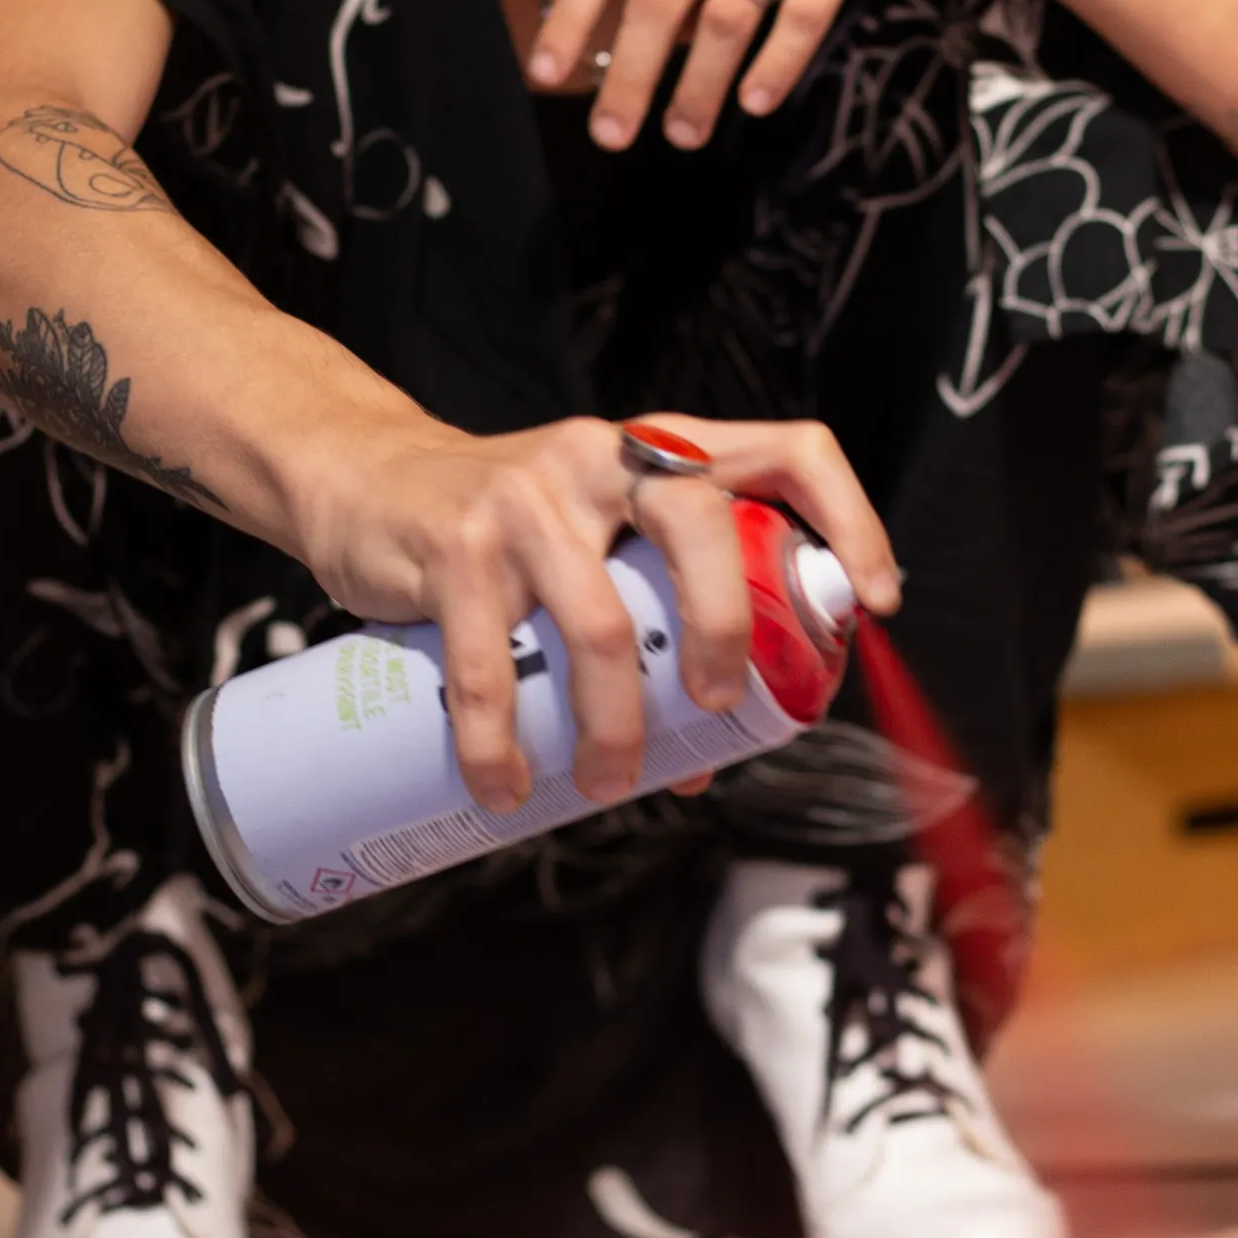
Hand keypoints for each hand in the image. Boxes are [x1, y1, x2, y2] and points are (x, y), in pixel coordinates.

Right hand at [295, 412, 896, 815]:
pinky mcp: (456, 546)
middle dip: (726, 632)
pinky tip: (505, 787)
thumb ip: (647, 624)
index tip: (873, 601)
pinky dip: (500, 743)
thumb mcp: (589, 544)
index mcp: (660, 453)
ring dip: (612, 727)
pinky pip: (489, 665)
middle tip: (718, 710)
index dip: (849, 518)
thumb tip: (700, 765)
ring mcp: (527, 498)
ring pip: (600, 622)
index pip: (787, 450)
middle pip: (703, 525)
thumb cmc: (501, 527)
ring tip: (606, 787)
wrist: (364, 479)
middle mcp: (603, 458)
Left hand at [529, 0, 977, 149]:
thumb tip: (620, 16)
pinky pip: (804, 10)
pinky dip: (776, 64)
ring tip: (683, 131)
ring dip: (698, 85)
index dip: (572, 14)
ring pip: (727, 12)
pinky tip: (756, 102)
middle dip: (628, 74)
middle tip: (612, 133)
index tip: (548, 73)